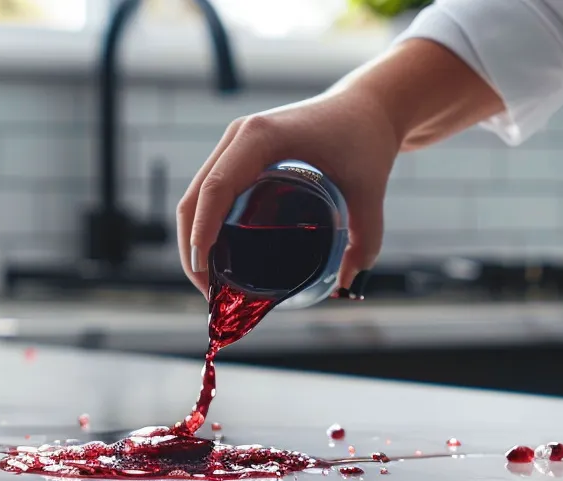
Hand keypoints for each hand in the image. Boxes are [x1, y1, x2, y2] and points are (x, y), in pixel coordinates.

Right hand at [175, 89, 400, 298]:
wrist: (367, 105)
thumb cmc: (366, 137)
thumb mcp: (369, 189)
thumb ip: (365, 239)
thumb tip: (349, 284)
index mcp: (261, 136)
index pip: (217, 187)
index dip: (202, 230)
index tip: (205, 271)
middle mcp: (240, 136)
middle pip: (196, 195)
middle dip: (193, 246)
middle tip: (211, 293)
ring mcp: (236, 142)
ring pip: (197, 193)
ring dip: (194, 236)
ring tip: (211, 282)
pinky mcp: (240, 151)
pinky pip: (211, 188)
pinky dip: (204, 221)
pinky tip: (216, 253)